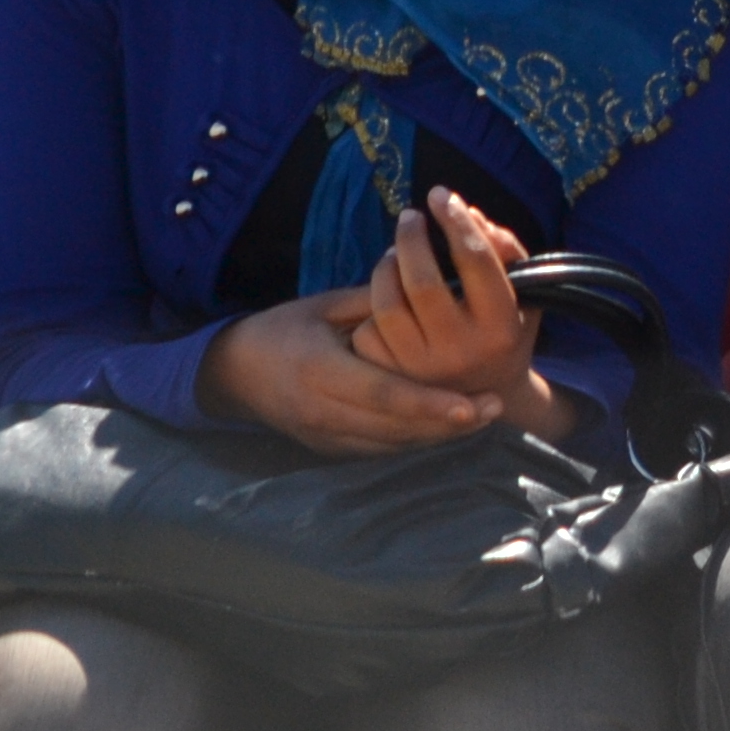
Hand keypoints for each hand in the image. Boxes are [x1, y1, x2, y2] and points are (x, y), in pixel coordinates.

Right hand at [202, 289, 502, 459]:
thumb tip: (429, 281)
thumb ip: (375, 300)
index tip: (471, 404)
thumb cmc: (283, 328)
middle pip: (394, 427)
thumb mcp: (324, 306)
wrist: (234, 373)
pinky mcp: (328, 449)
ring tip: (483, 415)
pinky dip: (414, 439)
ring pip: (391, 444)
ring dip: (437, 434)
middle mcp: (322, 411)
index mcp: (319, 370)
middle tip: (495, 407)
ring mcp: (323, 436)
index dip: (428, 403)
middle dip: (447, 422)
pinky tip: (446, 425)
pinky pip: (379, 449)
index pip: (383, 393)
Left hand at [348, 190, 561, 436]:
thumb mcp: (524, 292)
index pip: (476, 261)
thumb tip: (468, 213)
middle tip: (409, 216)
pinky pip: (369, 330)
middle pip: (422, 281)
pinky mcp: (392, 381)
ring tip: (395, 253)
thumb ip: (505, 250)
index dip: (456, 221)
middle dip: (411, 238)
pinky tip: (387, 294)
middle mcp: (461, 349)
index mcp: (500, 324)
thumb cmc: (506, 329)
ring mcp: (423, 369)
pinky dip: (375, 304)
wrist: (489, 398)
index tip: (441, 195)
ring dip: (387, 267)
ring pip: (387, 304)